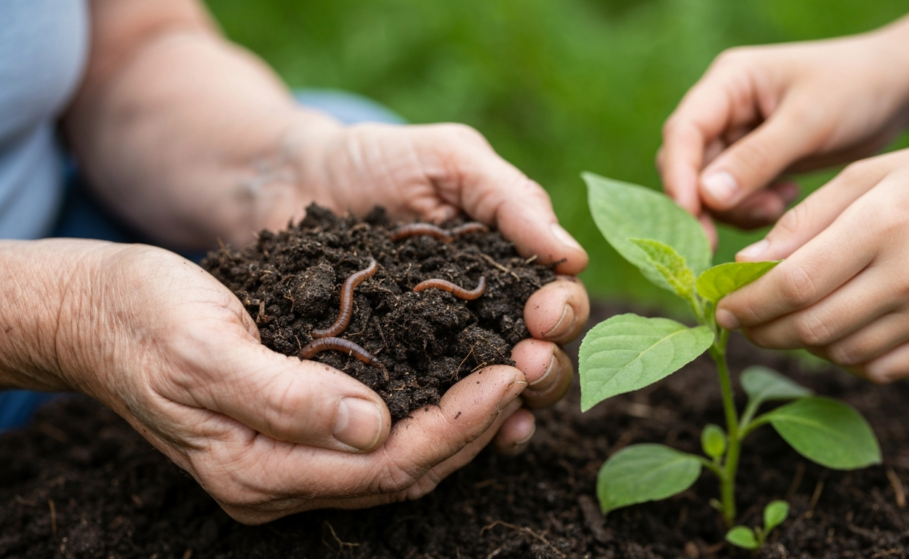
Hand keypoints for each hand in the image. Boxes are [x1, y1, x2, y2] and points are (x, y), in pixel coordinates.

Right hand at [55, 242, 584, 522]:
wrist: (97, 312)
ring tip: (516, 369)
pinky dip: (429, 406)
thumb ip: (285, 399)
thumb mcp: (206, 353)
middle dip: (477, 423)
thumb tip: (375, 426)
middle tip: (533, 368)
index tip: (510, 374)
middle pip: (406, 468)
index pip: (387, 464)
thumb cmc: (144, 321)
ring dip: (463, 418)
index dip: (457, 423)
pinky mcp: (297, 426)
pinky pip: (381, 431)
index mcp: (260, 471)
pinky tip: (464, 372)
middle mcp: (283, 477)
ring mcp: (291, 458)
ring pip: (401, 455)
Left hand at [246, 119, 589, 449]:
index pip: (557, 299)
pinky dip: (455, 427)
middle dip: (544, 366)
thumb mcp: (450, 159)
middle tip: (528, 364)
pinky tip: (463, 437)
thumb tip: (573, 258)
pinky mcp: (395, 374)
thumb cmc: (376, 159)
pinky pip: (431, 407)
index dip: (562, 311)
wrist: (290, 180)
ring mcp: (439, 350)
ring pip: (494, 393)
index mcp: (509, 266)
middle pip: (538, 356)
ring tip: (508, 411)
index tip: (544, 315)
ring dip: (512, 405)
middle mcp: (484, 315)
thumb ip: (510, 200)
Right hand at [658, 32, 908, 243]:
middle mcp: (722, 109)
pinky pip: (733, 197)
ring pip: (707, 188)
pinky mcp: (752, 163)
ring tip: (780, 206)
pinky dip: (753, 209)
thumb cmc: (858, 88)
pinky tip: (787, 198)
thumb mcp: (810, 120)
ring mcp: (735, 137)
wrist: (897, 90)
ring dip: (736, 209)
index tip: (693, 216)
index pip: (683, 132)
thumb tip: (706, 198)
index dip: (679, 176)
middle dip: (708, 203)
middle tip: (731, 236)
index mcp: (728, 83)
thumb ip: (758, 158)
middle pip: (688, 165)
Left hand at [714, 140, 908, 382]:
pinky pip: (877, 369)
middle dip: (762, 331)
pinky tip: (829, 335)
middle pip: (812, 327)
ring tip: (781, 322)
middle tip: (739, 322)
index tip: (720, 306)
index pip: (795, 283)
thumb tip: (746, 266)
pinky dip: (841, 359)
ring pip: (840, 354)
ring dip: (798, 345)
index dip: (748, 303)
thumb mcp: (865, 175)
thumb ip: (803, 221)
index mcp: (883, 225)